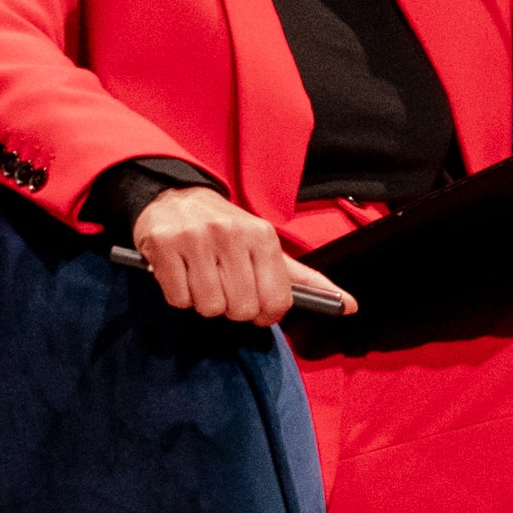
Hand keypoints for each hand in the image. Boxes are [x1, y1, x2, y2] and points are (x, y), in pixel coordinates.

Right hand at [128, 187, 353, 324]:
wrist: (174, 197)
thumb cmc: (227, 230)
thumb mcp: (267, 247)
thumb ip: (306, 279)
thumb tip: (350, 306)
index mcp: (263, 236)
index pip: (277, 300)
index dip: (267, 316)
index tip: (259, 311)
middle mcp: (232, 234)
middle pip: (242, 309)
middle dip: (234, 309)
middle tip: (226, 290)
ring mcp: (195, 239)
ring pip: (209, 307)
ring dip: (205, 303)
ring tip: (203, 280)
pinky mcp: (163, 246)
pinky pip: (178, 299)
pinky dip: (180, 296)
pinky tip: (182, 275)